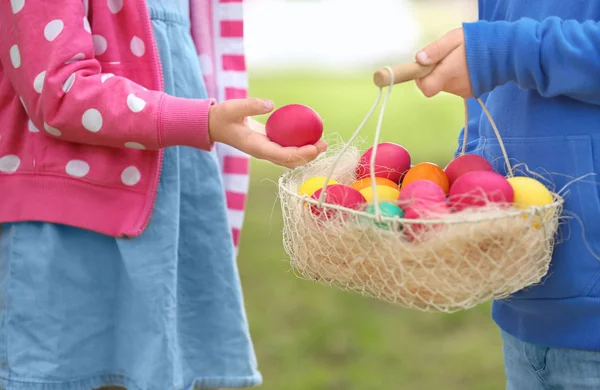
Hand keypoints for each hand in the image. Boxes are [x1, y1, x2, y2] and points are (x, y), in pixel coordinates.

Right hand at [209, 98, 327, 167]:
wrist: (214, 125)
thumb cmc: (223, 116)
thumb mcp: (233, 108)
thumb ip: (251, 105)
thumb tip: (272, 104)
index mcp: (256, 148)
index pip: (282, 156)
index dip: (300, 154)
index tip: (314, 147)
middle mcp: (264, 153)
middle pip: (290, 161)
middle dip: (308, 156)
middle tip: (324, 144)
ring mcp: (266, 151)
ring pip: (290, 158)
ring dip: (307, 153)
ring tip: (322, 143)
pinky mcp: (268, 145)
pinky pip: (287, 149)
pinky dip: (299, 145)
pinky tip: (310, 135)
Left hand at [414, 28, 472, 98]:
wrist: (508, 51)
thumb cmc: (479, 41)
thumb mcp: (454, 39)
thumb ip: (436, 50)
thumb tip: (418, 60)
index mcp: (447, 74)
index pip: (425, 88)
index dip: (422, 78)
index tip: (427, 66)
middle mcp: (454, 87)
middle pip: (435, 85)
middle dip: (436, 73)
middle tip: (447, 57)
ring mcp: (464, 92)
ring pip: (447, 85)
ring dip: (448, 75)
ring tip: (461, 60)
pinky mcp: (473, 93)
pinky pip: (458, 87)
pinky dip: (459, 79)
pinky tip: (469, 67)